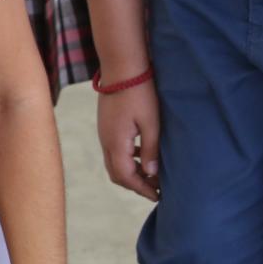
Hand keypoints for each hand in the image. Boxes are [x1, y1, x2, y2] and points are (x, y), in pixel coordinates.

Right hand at [96, 79, 160, 200]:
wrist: (121, 67)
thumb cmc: (140, 94)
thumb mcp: (151, 123)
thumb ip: (151, 150)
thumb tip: (152, 173)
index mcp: (116, 143)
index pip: (126, 177)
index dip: (142, 189)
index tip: (158, 196)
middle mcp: (106, 141)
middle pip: (117, 174)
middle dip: (136, 185)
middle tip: (156, 189)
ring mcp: (103, 133)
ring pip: (114, 163)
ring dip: (132, 172)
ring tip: (152, 174)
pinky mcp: (106, 126)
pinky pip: (114, 150)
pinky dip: (127, 159)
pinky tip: (143, 153)